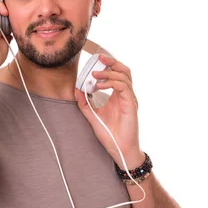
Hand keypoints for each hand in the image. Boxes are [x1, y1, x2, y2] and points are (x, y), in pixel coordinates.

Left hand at [74, 54, 142, 168]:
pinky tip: (99, 86)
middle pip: (123, 70)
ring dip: (108, 73)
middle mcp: (126, 95)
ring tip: (95, 75)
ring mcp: (130, 99)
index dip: (108, 64)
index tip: (95, 60)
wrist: (119, 149)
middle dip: (111, 62)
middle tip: (98, 58)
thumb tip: (76, 89)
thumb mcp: (92, 116)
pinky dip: (111, 83)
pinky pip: (124, 87)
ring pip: (124, 76)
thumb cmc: (110, 134)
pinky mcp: (131, 104)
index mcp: (118, 96)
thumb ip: (85, 103)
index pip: (116, 74)